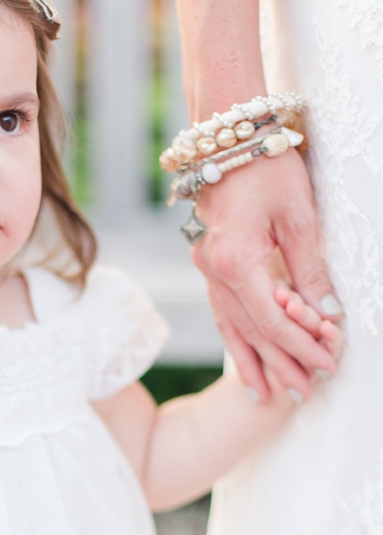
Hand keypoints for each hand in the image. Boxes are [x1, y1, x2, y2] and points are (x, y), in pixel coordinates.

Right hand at [192, 149, 339, 401]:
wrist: (226, 140)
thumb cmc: (268, 169)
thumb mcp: (299, 218)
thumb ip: (310, 271)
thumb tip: (328, 315)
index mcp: (236, 260)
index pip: (271, 318)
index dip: (301, 345)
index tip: (328, 364)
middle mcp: (213, 270)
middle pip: (249, 330)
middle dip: (280, 363)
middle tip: (305, 393)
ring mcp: (205, 268)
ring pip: (230, 325)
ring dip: (251, 361)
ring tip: (266, 394)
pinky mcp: (206, 264)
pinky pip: (222, 310)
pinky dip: (236, 337)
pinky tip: (245, 355)